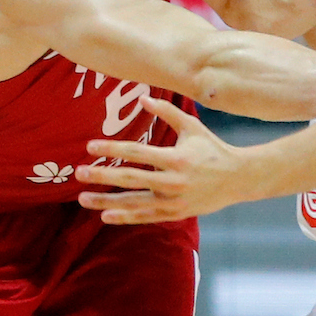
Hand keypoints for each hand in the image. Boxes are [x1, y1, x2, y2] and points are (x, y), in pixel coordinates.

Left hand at [75, 96, 242, 222]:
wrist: (237, 179)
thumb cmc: (212, 148)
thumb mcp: (192, 126)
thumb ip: (167, 111)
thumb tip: (142, 98)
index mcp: (176, 158)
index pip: (137, 153)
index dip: (112, 150)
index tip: (89, 147)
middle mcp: (173, 182)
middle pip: (130, 179)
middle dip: (102, 176)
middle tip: (78, 172)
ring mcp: (173, 201)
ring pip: (134, 203)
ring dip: (106, 201)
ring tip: (83, 198)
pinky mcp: (175, 214)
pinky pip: (145, 217)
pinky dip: (125, 217)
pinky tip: (105, 216)